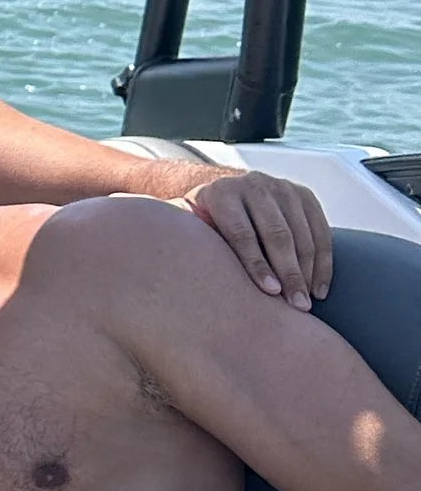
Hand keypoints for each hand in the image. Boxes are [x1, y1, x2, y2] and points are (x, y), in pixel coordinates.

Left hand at [186, 172, 331, 309]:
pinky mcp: (303, 195)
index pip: (241, 232)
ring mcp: (281, 187)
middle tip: (297, 306)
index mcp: (221, 193)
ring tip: (307, 302)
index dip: (257, 264)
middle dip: (289, 273)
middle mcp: (253, 184)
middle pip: (276, 233)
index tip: (270, 293)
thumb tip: (167, 269)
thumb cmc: (205, 225)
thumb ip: (184, 242)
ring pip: (301, 233)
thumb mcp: (189, 227)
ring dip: (308, 271)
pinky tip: (319, 288)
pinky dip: (323, 262)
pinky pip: (321, 230)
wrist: (226, 194)